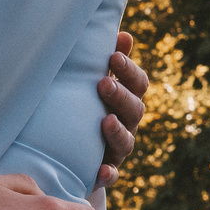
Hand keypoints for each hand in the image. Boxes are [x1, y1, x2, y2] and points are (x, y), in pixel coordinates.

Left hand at [94, 30, 148, 192]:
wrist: (71, 151)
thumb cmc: (85, 106)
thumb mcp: (94, 83)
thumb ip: (111, 63)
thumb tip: (124, 35)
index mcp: (128, 99)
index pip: (138, 84)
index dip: (129, 70)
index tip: (113, 57)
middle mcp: (128, 124)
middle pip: (135, 110)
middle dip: (120, 96)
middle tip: (103, 83)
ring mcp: (118, 149)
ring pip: (126, 141)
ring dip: (117, 131)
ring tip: (106, 120)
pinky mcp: (105, 172)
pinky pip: (110, 175)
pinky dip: (107, 173)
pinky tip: (100, 169)